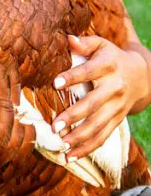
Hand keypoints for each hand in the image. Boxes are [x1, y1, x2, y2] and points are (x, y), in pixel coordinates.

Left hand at [52, 35, 150, 159]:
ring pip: (99, 125)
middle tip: (54, 126)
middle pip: (93, 104)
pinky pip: (103, 137)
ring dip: (80, 137)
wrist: (142, 75)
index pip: (89, 72)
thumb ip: (85, 43)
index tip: (55, 83)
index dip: (73, 77)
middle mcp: (115, 88)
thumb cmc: (110, 58)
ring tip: (61, 145)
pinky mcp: (117, 120)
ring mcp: (117, 107)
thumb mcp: (101, 46)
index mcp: (109, 66)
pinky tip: (70, 156)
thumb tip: (67, 39)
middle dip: (74, 116)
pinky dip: (87, 148)